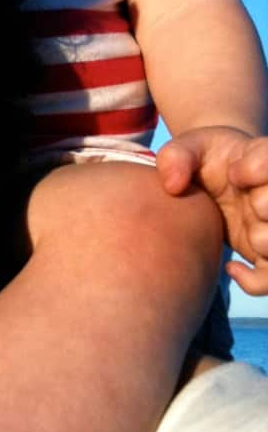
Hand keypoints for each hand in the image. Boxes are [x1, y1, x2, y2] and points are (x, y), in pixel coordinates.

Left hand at [157, 128, 267, 295]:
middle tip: (248, 204)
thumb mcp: (188, 149)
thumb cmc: (202, 161)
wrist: (208, 184)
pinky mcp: (262, 254)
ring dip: (265, 242)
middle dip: (265, 205)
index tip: (234, 174)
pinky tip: (232, 269)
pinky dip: (256, 282)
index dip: (259, 169)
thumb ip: (176, 156)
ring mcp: (267, 224)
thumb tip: (173, 186)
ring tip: (248, 236)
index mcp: (261, 159)